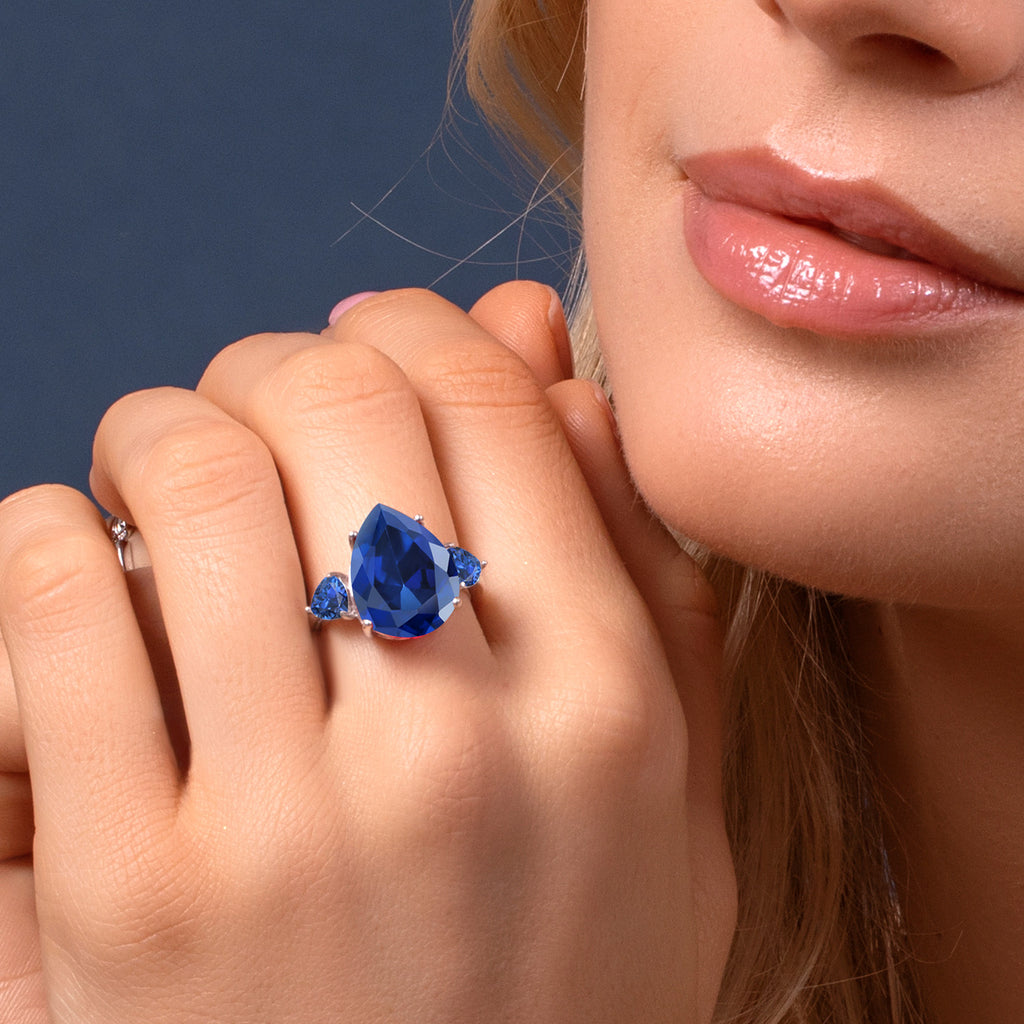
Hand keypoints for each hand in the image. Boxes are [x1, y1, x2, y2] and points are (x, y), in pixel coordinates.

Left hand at [0, 283, 734, 1022]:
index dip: (416, 328)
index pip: (491, 405)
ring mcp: (285, 828)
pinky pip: (57, 603)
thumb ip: (644, 569)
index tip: (376, 341)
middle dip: (281, 363)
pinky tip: (85, 567)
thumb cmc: (564, 986)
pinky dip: (50, 538)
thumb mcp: (670, 791)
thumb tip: (554, 367)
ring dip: (160, 428)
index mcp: (604, 708)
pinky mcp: (130, 898)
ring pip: (192, 477)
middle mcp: (457, 747)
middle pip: (337, 405)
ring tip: (167, 467)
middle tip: (262, 404)